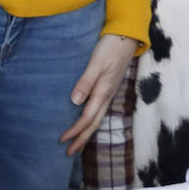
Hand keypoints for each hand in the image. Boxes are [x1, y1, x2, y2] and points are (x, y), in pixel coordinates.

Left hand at [60, 34, 140, 154]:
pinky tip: (87, 121)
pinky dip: (92, 121)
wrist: (127, 36)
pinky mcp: (109, 87)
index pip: (87, 117)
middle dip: (82, 139)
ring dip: (87, 132)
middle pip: (94, 123)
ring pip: (98, 118)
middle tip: (68, 153)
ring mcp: (109, 92)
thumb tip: (75, 101)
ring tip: (77, 143)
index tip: (61, 140)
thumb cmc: (110, 47)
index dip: (75, 130)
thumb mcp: (96, 63)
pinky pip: (100, 110)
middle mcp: (107, 95)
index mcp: (103, 91)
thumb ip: (86, 81)